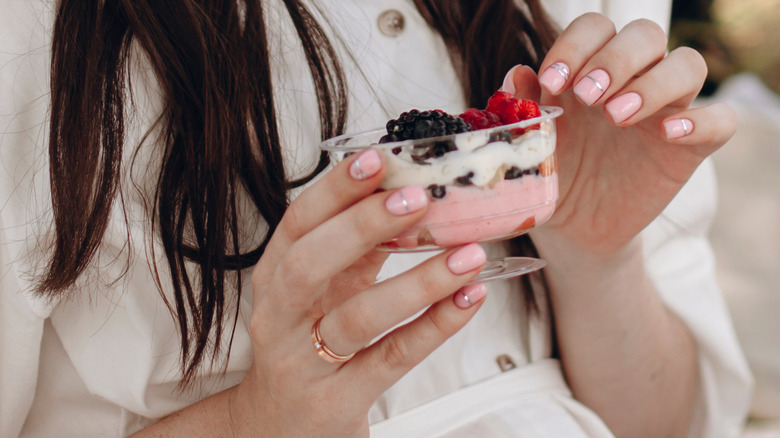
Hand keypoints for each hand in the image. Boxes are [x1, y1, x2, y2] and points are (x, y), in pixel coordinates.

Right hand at [231, 149, 486, 436]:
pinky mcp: (338, 400)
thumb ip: (357, 249)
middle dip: (362, 226)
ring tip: (469, 255)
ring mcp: (305, 362)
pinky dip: (435, 326)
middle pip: (309, 265)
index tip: (378, 157)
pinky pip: (392, 358)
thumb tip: (410, 191)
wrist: (277, 426)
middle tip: (418, 198)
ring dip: (418, 282)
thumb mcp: (321, 290)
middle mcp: (279, 317)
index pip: (297, 224)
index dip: (335, 189)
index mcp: (274, 277)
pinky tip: (469, 298)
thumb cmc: (307, 341)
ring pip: (357, 317)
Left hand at [505, 13, 735, 256]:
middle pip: (645, 35)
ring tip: (616, 116)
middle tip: (587, 96)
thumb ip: (524, 108)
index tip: (551, 82)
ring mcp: (667, 110)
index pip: (596, 29)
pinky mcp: (691, 147)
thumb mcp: (533, 143)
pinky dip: (701, 121)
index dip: (575, 45)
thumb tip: (515, 74)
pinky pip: (720, 120)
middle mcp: (634, 80)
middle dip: (615, 59)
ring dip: (654, 83)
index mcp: (591, 70)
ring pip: (688, 64)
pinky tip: (666, 133)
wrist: (573, 228)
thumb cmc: (553, 174)